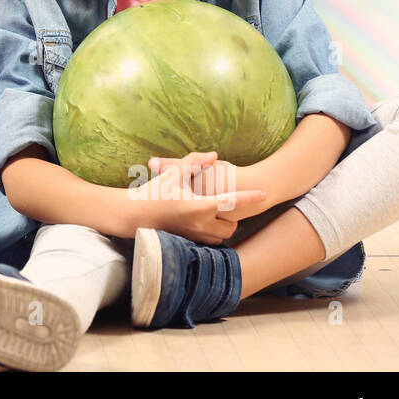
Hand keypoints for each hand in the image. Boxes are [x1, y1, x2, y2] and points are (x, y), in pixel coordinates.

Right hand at [130, 151, 266, 244]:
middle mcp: (201, 224)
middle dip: (233, 217)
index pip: (232, 201)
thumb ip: (195, 162)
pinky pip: (210, 242)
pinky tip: (203, 223)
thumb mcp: (173, 173)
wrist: (134, 215)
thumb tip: (214, 155)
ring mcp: (195, 236)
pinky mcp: (189, 243)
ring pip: (222, 236)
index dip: (250, 197)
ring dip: (223, 227)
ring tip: (214, 215)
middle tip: (223, 205)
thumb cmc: (153, 192)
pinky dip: (212, 234)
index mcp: (199, 205)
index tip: (264, 194)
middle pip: (232, 225)